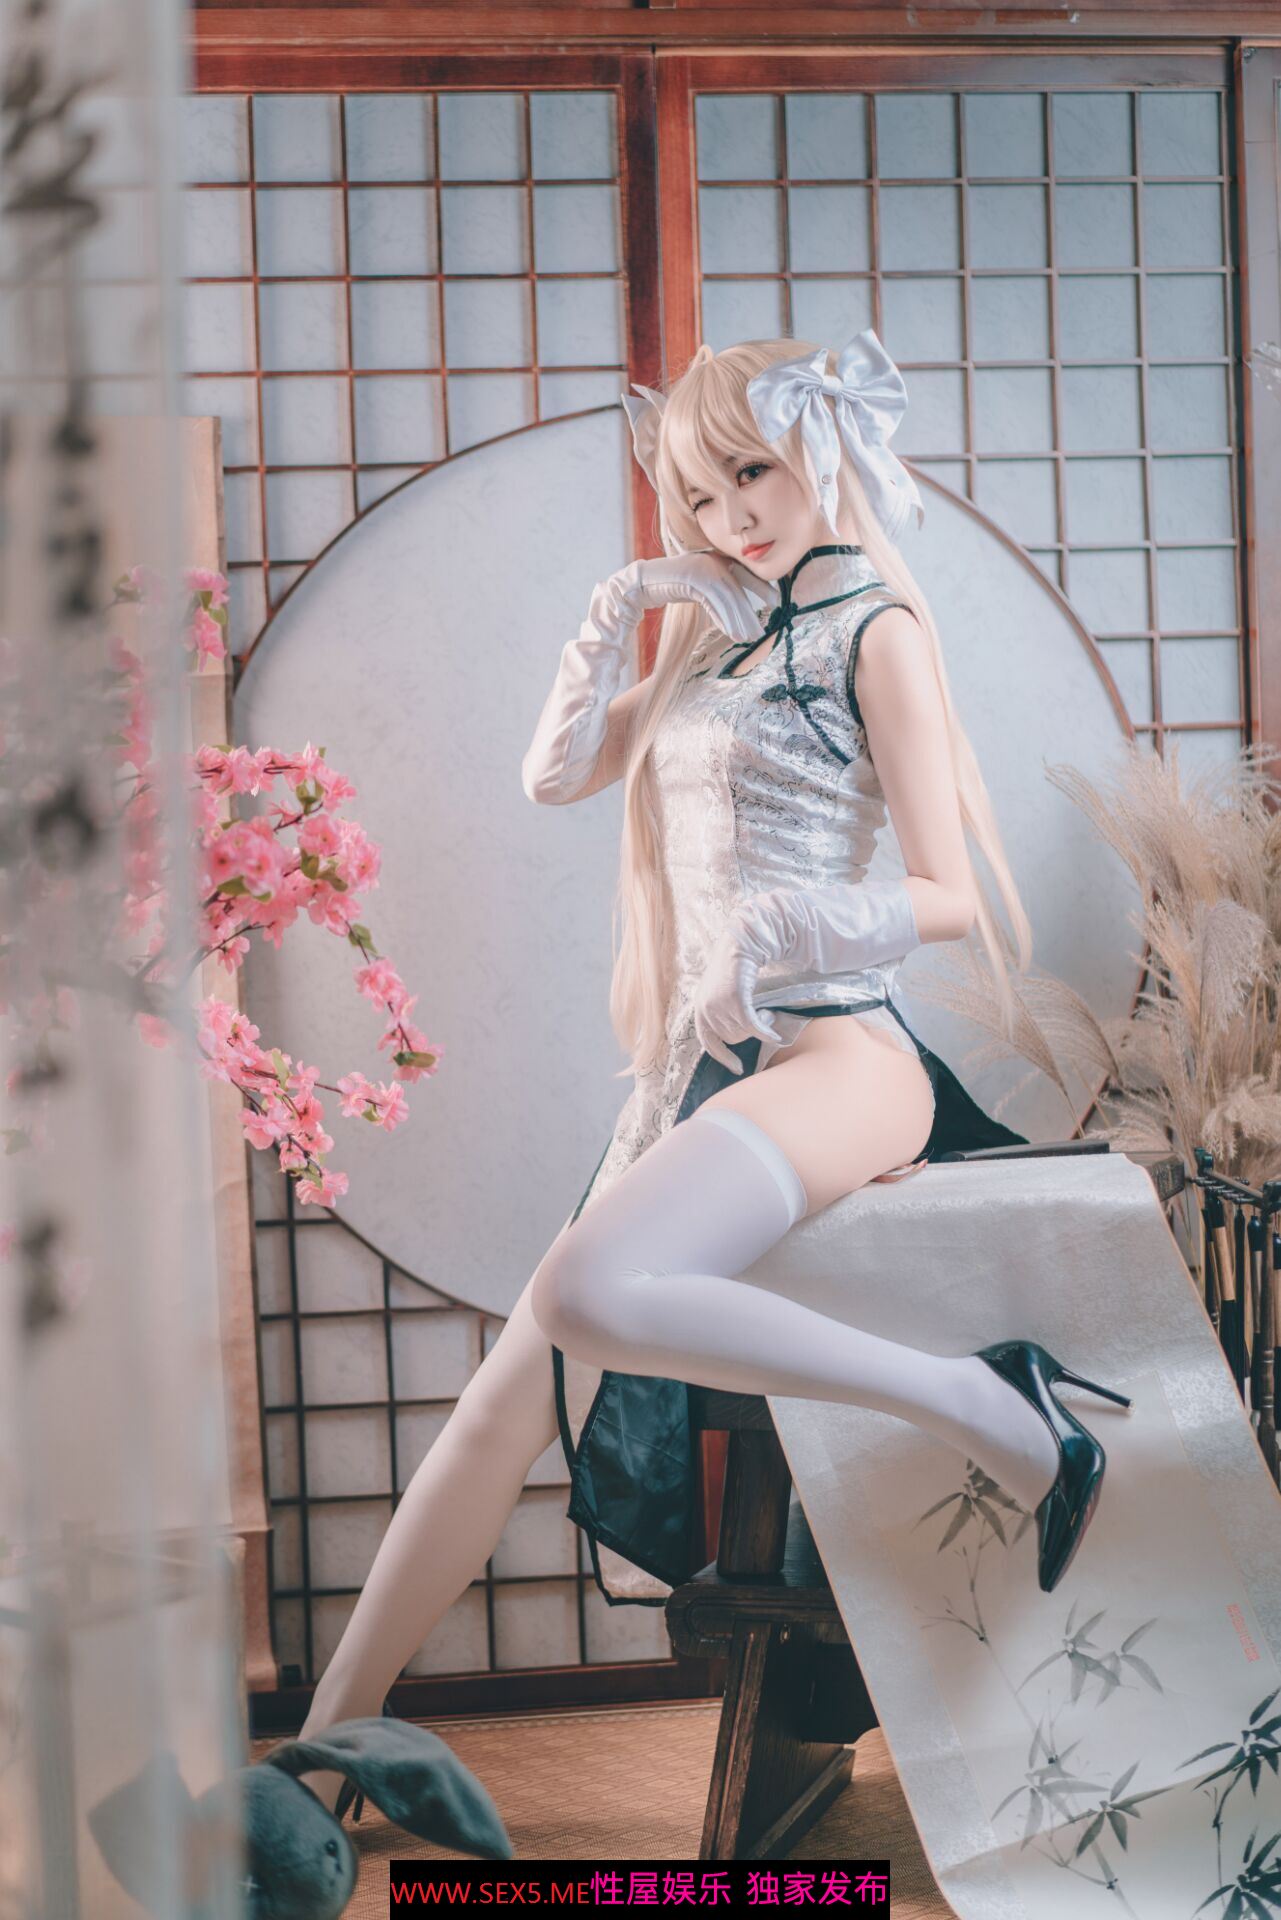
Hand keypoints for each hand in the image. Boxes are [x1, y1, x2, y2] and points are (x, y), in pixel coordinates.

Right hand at [616, 553, 773, 644]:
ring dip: (738, 620)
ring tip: (746, 637)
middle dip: (749, 612)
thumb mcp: (699, 587)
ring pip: (727, 597)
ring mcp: (703, 568)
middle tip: (760, 631)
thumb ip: (717, 592)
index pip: (745, 573)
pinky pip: (713, 601)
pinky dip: (723, 618)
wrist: (643, 582)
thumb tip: (738, 610)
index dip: (761, 587)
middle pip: (737, 589)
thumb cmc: (671, 586)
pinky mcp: (692, 579)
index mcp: (717, 559)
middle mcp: (713, 560)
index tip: (776, 601)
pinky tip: (731, 632)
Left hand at [692, 917, 782, 1075]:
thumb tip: (731, 1039)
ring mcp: (719, 1005)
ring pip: (744, 1032)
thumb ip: (720, 1014)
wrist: (741, 945)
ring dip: (759, 1025)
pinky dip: (765, 1032)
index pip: (709, 1043)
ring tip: (765, 1010)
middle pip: (732, 1039)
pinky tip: (776, 1036)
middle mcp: (706, 1009)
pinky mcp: (735, 999)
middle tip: (761, 1016)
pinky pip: (753, 1026)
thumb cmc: (734, 970)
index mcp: (700, 1009)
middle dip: (748, 1033)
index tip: (738, 1068)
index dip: (724, 1058)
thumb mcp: (718, 994)